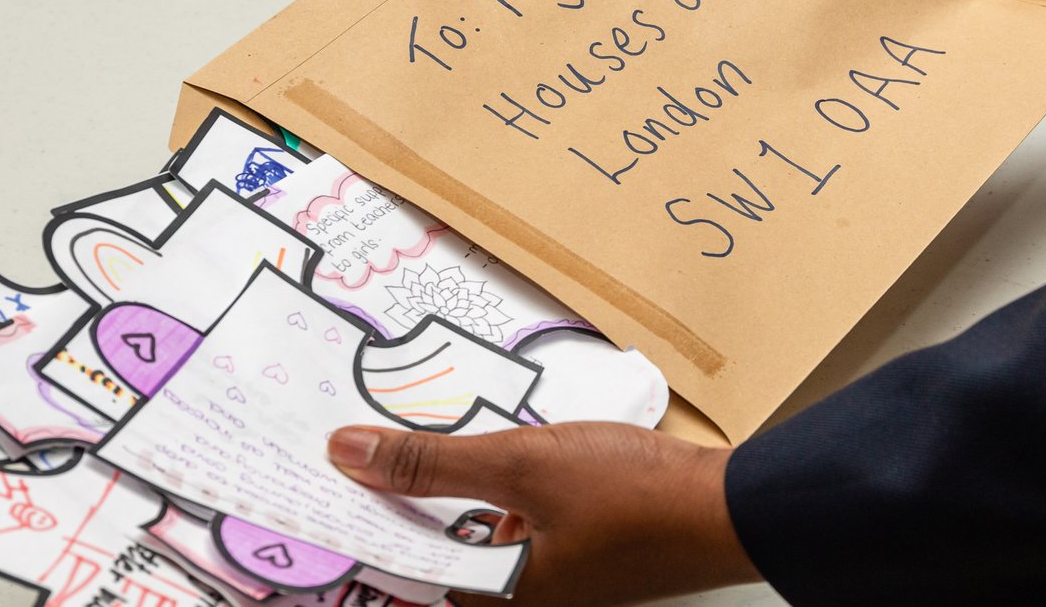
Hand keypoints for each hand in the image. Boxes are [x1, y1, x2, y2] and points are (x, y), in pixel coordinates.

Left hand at [328, 422, 760, 605]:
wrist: (729, 504)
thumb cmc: (637, 497)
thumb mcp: (521, 464)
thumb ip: (431, 463)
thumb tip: (348, 456)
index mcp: (500, 600)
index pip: (398, 581)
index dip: (356, 536)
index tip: (316, 497)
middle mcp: (522, 601)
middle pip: (432, 561)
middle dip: (396, 511)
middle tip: (353, 461)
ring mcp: (552, 581)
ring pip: (471, 541)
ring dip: (442, 500)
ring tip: (408, 452)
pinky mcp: (577, 556)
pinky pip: (509, 530)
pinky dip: (488, 497)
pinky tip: (491, 459)